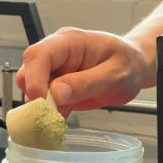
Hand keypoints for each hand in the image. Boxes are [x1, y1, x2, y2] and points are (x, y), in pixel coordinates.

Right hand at [16, 27, 150, 116]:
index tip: (41, 101)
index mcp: (70, 42)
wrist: (134, 68)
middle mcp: (57, 54)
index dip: (34, 78)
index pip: (39, 54)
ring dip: (41, 108)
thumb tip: (57, 93)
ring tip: (60, 118)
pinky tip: (60, 121)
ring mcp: (55, 71)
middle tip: (51, 115)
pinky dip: (48, 115)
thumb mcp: (115, 74)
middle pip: (28, 72)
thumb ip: (87, 83)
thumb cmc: (128, 63)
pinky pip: (43, 102)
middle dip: (35, 97)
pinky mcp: (57, 87)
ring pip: (32, 90)